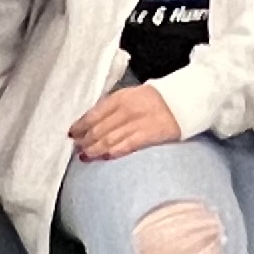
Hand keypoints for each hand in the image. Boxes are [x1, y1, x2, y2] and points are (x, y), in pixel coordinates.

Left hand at [67, 83, 182, 160]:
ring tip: (85, 156)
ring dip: (95, 149)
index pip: (94, 113)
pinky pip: (126, 145)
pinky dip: (113, 151)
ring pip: (109, 139)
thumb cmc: (151, 101)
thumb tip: (89, 123)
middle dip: (85, 140)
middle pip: (99, 128)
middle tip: (76, 148)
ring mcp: (138, 122)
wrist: (182, 102)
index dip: (80, 126)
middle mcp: (127, 109)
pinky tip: (105, 156)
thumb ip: (111, 108)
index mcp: (120, 97)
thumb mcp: (130, 97)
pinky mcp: (149, 135)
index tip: (71, 134)